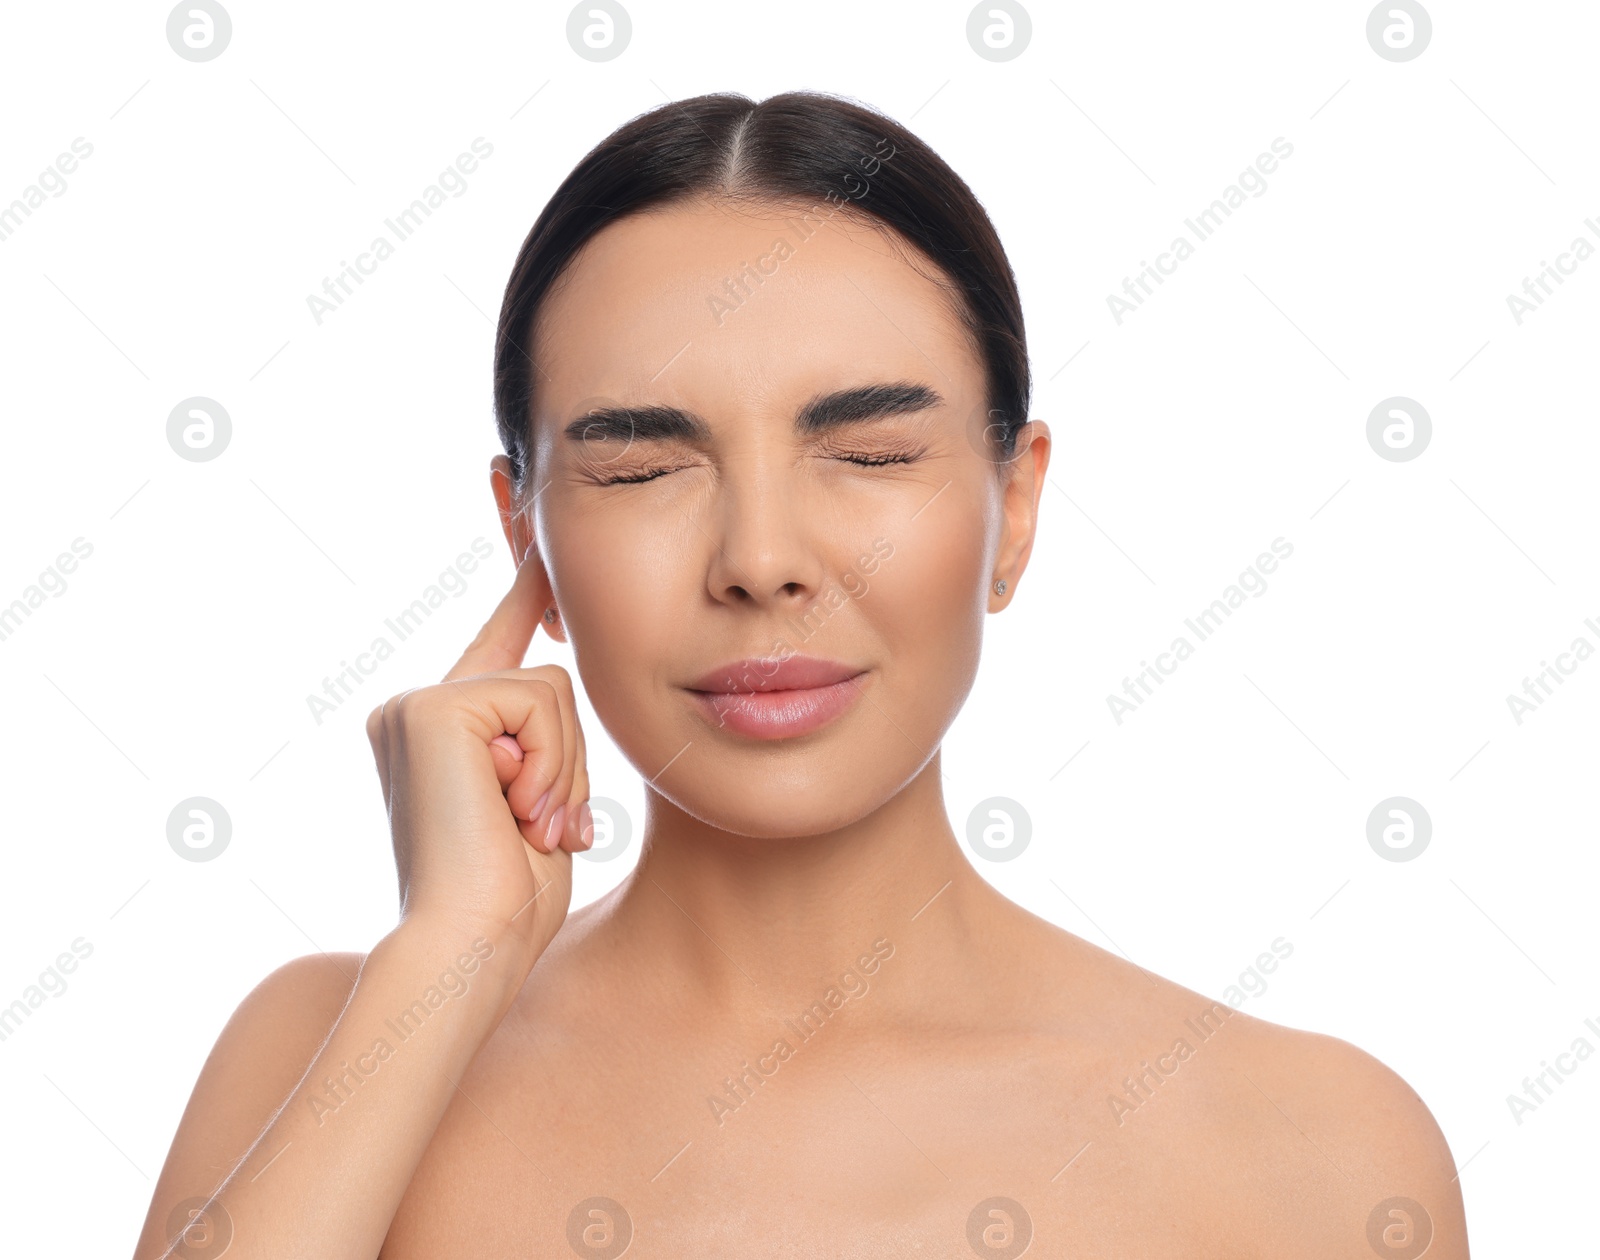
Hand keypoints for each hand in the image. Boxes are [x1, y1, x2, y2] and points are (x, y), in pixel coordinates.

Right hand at [365, 557, 590, 984]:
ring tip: (523, 824)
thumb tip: (557, 673)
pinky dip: (549, 761)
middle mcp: (415, 710)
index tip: (540, 540)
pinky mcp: (434, 707)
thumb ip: (538, 744)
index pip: (494, 644)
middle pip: (547, 683)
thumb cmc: (508, 900)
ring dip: (561, 768)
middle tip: (536, 828)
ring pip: (550, 689)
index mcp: (437, 735)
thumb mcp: (537, 804)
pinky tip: (513, 808)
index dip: (523, 593)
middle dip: (568, 760)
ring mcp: (417, 704)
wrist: (468, 946)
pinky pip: (541, 700)